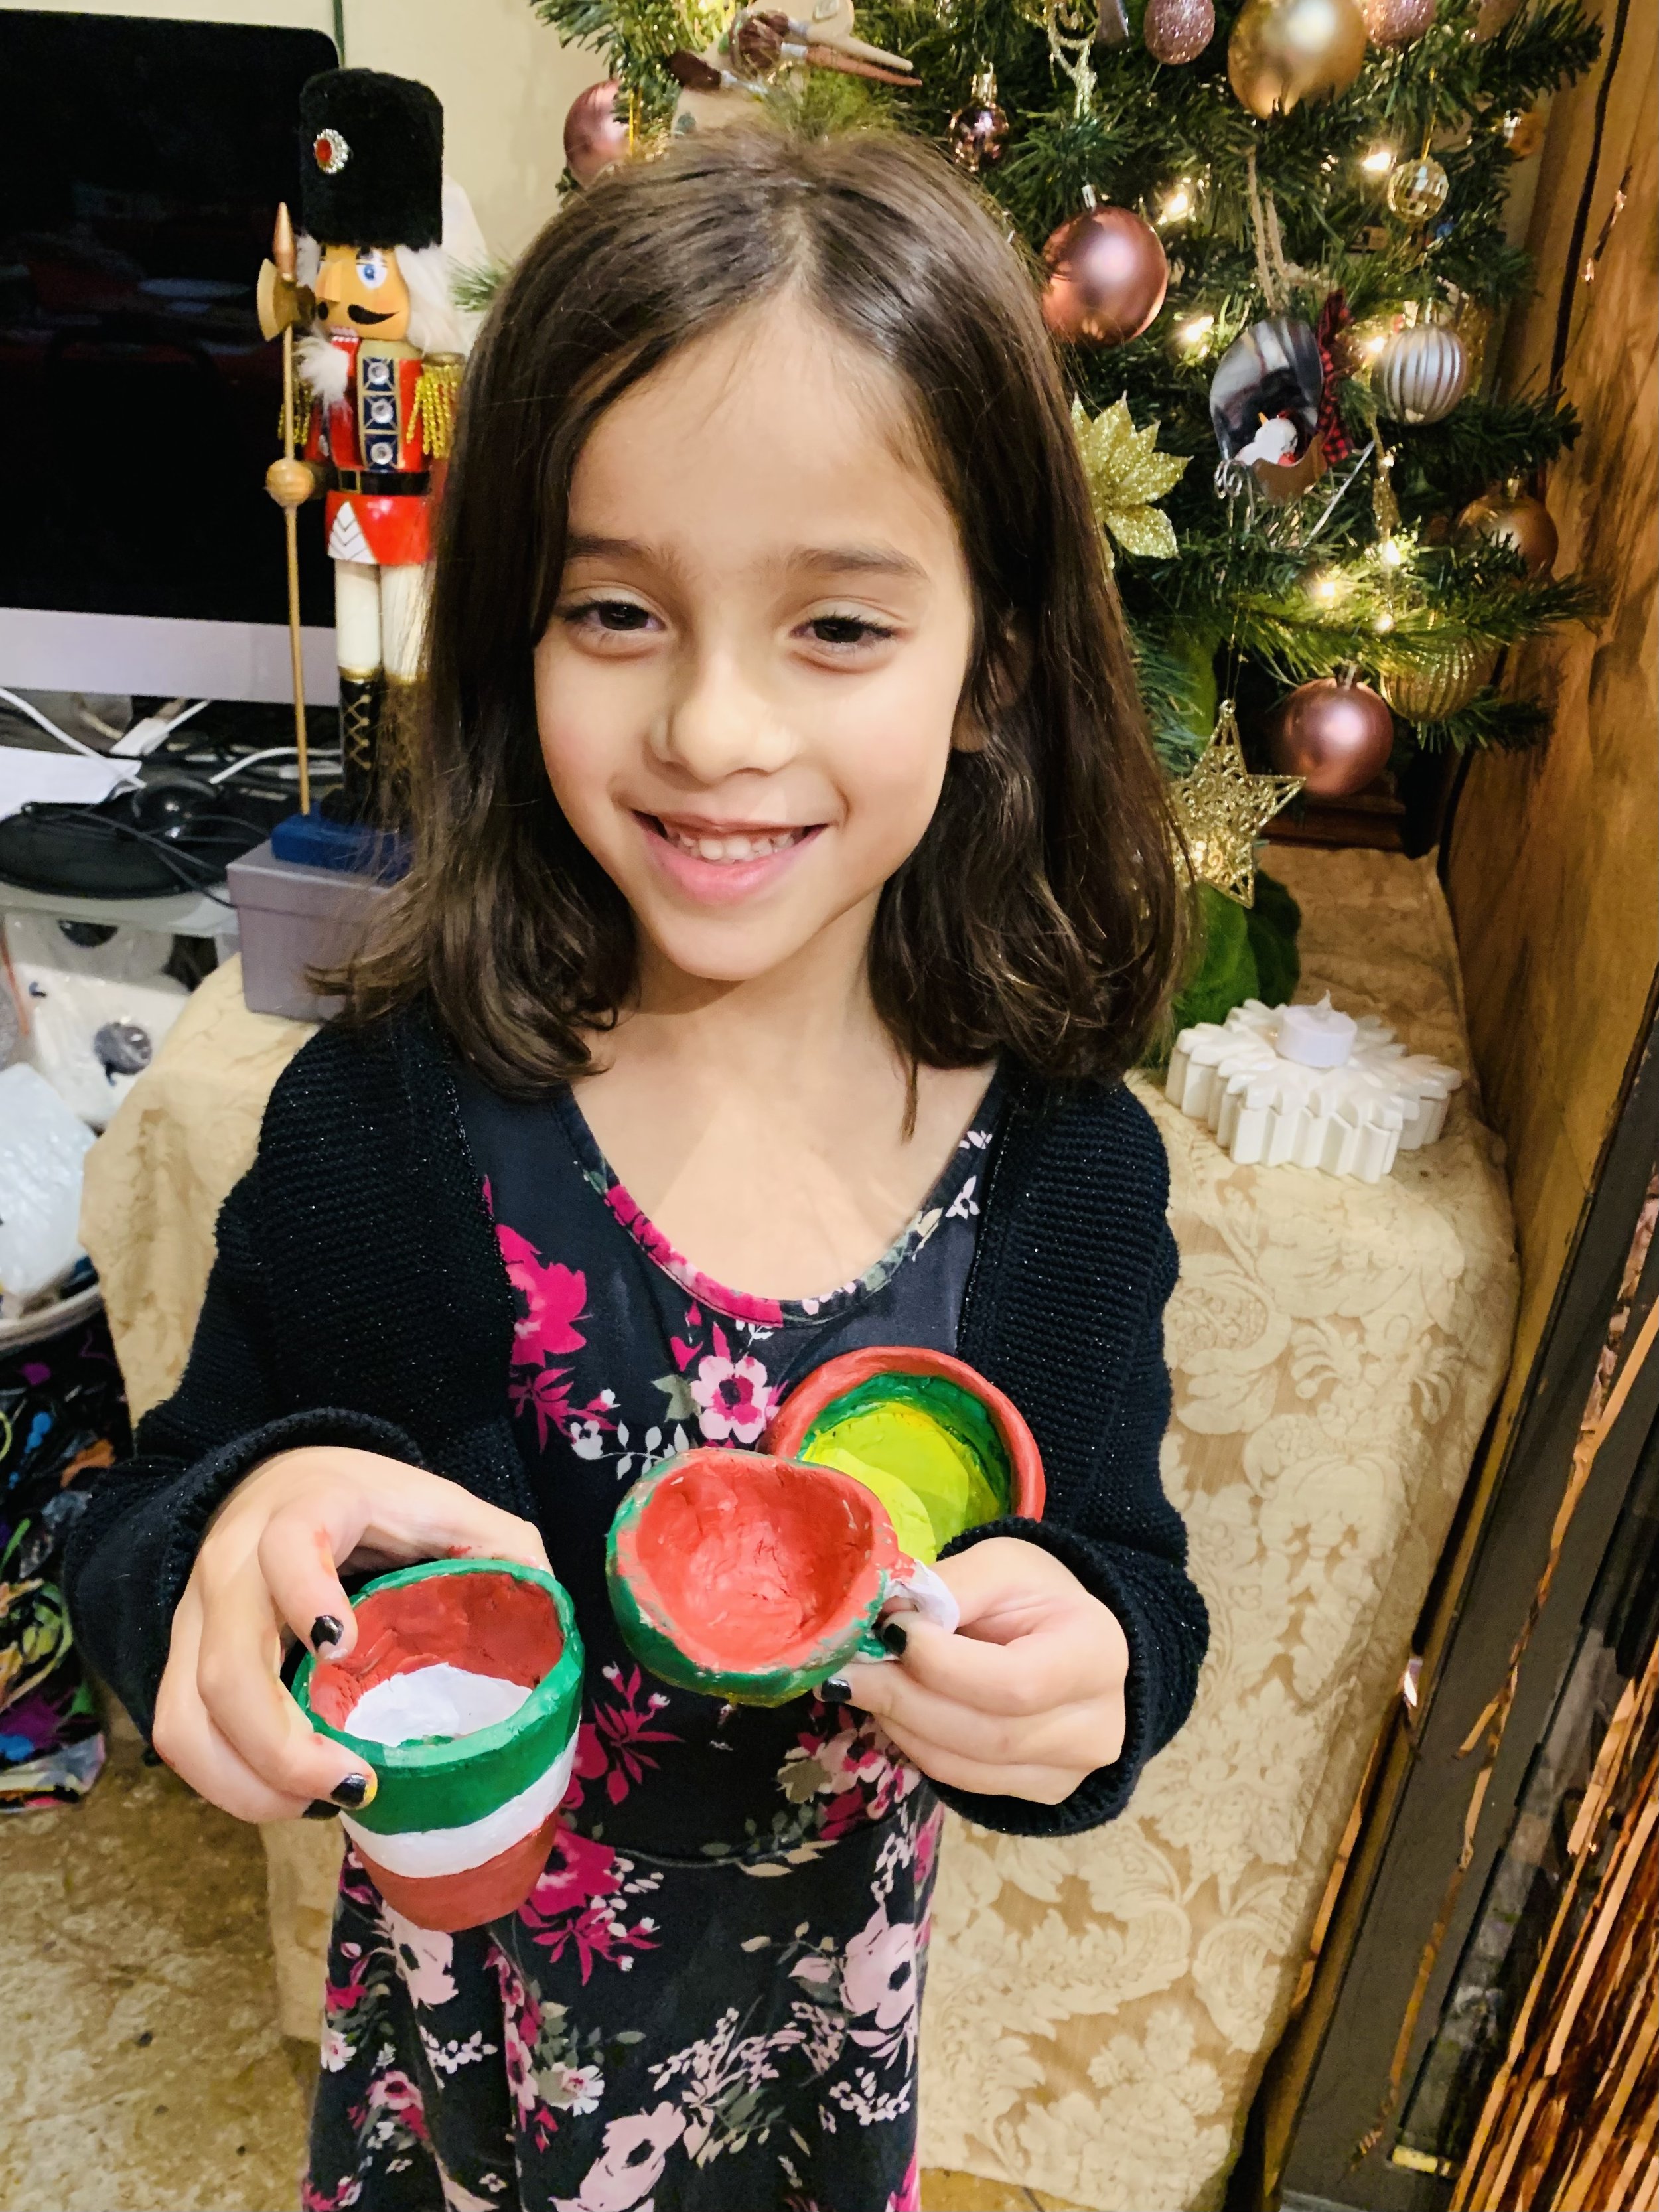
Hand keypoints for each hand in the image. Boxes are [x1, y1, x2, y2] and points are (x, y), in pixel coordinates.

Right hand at [151, 1447, 549, 1825]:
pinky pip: (178, 1734)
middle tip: (356, 1782)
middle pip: (226, 1662)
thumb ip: (503, 1550)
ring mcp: (196, 1615)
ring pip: (187, 1712)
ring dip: (245, 1779)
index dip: (306, 1595)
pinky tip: (284, 1796)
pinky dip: (225, 1781)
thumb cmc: (375, 1504)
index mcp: (309, 1509)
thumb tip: (553, 1622)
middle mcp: (235, 1563)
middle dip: (281, 1744)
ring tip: (316, 1803)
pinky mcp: (180, 1658)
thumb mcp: (443, 1506)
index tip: (343, 1648)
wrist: (280, 1479)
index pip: (288, 1545)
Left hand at [838, 1537, 1128, 1804]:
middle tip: (848, 1668)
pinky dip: (916, 1746)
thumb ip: (950, 1588)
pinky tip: (894, 1709)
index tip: (890, 1630)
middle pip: (986, 1734)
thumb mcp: (1001, 1566)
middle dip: (904, 1698)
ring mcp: (1070, 1770)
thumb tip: (882, 1614)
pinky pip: (963, 1780)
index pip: (1014, 1682)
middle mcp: (1095, 1726)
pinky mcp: (1040, 1793)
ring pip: (965, 1766)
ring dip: (900, 1724)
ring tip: (861, 1684)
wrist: (1073, 1639)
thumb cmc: (1037, 1595)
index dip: (941, 1665)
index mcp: (1096, 1653)